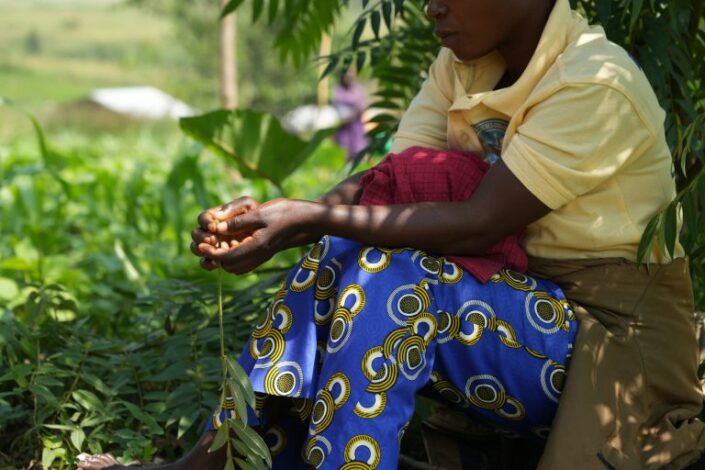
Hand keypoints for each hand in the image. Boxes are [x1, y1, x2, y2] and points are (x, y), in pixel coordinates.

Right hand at [191, 196, 260, 269]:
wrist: (271, 229)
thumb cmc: (258, 213)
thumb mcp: (248, 206)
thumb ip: (233, 209)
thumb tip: (217, 219)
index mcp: (216, 217)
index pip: (203, 218)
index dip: (205, 222)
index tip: (213, 226)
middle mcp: (212, 231)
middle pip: (196, 234)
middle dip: (201, 237)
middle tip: (213, 240)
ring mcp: (215, 246)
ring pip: (198, 249)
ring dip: (201, 250)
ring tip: (214, 249)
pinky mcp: (221, 258)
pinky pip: (209, 263)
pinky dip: (209, 263)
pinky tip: (217, 262)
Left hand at [193, 198, 319, 273]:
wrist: (305, 219)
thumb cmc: (285, 212)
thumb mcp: (260, 212)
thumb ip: (238, 222)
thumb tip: (218, 228)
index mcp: (256, 246)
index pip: (227, 258)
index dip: (211, 253)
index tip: (202, 244)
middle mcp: (258, 255)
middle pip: (229, 266)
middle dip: (214, 257)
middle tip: (206, 242)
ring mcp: (262, 256)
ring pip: (235, 267)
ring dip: (223, 258)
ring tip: (216, 243)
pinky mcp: (263, 254)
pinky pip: (243, 263)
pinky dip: (233, 257)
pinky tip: (230, 244)